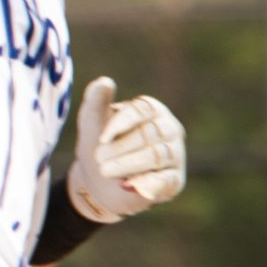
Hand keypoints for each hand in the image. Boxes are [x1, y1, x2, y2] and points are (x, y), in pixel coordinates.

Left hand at [66, 77, 186, 223]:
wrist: (99, 184)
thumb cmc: (99, 147)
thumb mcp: (92, 124)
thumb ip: (95, 102)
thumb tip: (105, 81)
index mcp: (151, 110)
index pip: (141, 110)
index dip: (121, 123)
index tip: (102, 138)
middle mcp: (169, 129)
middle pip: (148, 135)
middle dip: (120, 148)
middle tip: (99, 158)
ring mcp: (175, 155)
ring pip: (156, 156)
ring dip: (128, 165)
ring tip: (105, 170)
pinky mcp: (174, 180)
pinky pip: (165, 181)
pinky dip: (147, 184)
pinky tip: (127, 186)